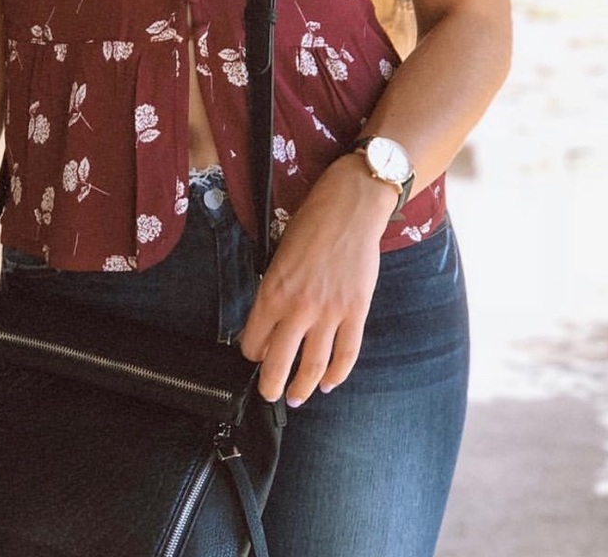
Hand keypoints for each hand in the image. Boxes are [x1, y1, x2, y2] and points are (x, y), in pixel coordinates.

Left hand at [238, 156, 392, 405]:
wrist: (350, 209)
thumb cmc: (311, 225)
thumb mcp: (279, 255)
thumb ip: (274, 290)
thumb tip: (270, 320)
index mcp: (273, 291)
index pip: (254, 340)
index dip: (251, 353)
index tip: (252, 356)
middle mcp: (299, 308)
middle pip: (279, 362)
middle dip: (270, 385)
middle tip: (267, 394)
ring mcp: (330, 313)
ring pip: (313, 366)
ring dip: (302, 388)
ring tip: (295, 398)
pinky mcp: (356, 312)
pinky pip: (346, 354)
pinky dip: (337, 374)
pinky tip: (328, 383)